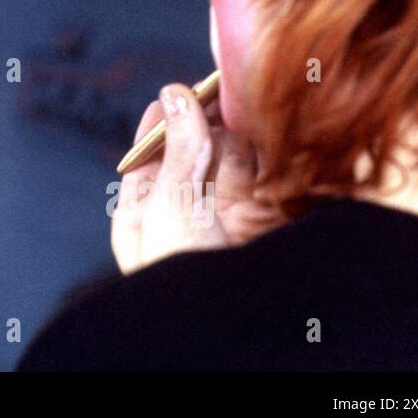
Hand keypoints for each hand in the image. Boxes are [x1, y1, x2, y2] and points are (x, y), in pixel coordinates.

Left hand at [111, 83, 284, 273]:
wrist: (236, 336)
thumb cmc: (186, 281)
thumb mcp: (174, 209)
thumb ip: (181, 152)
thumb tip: (175, 96)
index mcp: (144, 216)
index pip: (150, 155)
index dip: (165, 119)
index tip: (178, 89)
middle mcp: (185, 213)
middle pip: (195, 150)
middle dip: (208, 117)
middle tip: (224, 81)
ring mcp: (227, 218)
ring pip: (234, 158)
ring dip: (241, 128)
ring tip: (249, 93)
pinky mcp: (268, 222)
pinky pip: (268, 175)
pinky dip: (272, 148)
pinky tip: (273, 122)